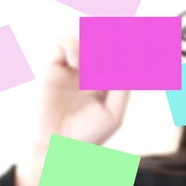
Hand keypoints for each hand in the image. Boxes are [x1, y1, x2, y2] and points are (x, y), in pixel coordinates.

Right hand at [15, 37, 129, 185]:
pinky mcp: (52, 69)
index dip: (124, 45)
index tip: (133, 41)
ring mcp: (71, 69)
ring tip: (90, 61)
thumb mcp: (114, 114)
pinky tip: (76, 64)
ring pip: (82, 38)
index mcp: (108, 81)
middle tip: (113, 40)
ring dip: (90, 42)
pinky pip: (61, 45)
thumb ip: (122, 88)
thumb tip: (129, 63)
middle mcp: (90, 72)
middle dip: (108, 39)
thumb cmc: (89, 135)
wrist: (59, 147)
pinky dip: (71, 47)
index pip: (117, 55)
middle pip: (100, 42)